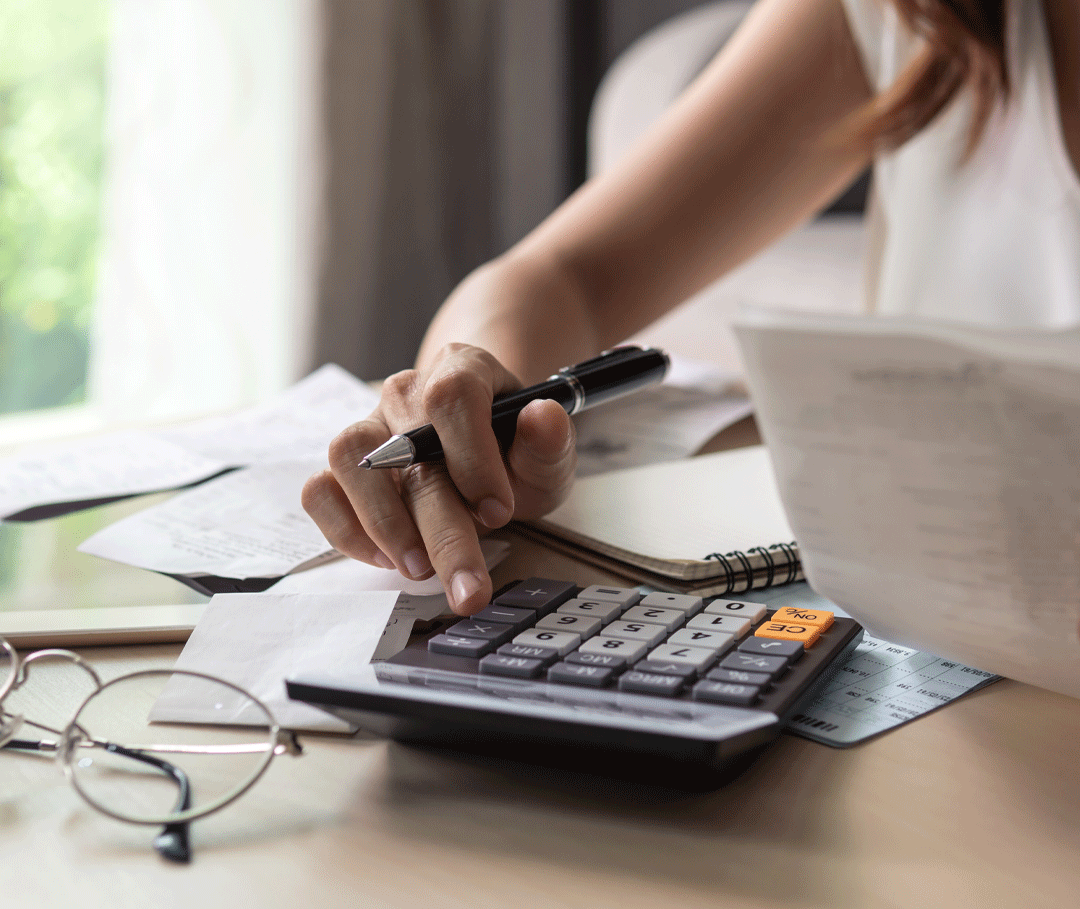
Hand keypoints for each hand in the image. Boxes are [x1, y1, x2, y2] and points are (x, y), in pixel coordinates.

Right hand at [302, 344, 577, 614]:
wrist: (484, 459)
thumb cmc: (513, 454)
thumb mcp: (546, 455)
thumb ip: (549, 441)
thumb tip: (542, 417)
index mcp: (462, 370)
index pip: (453, 395)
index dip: (473, 455)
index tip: (499, 511)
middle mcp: (407, 393)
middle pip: (407, 446)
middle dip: (442, 529)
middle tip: (468, 586)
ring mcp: (368, 427)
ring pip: (349, 459)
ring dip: (384, 523)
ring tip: (419, 568)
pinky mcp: (342, 467)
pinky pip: (320, 491)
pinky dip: (346, 530)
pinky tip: (387, 558)